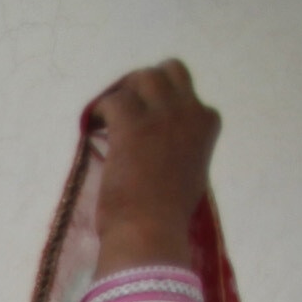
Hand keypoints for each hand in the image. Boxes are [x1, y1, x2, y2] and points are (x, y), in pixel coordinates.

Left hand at [88, 60, 219, 256]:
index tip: (147, 123)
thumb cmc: (168, 214)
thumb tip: (156, 143)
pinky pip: (112, 100)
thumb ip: (180, 147)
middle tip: (126, 110)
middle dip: (145, 85)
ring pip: (140, 78)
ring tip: (108, 120)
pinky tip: (94, 129)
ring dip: (122, 95)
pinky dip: (100, 112)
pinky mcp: (132, 123)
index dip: (163, 105)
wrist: (150, 230)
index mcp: (207, 124)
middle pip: (168, 71)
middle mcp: (190, 111)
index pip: (188, 94)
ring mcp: (161, 114)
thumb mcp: (188, 172)